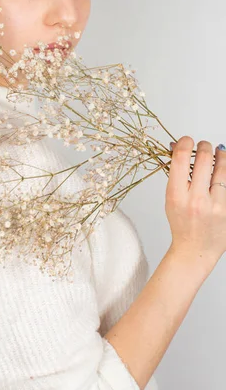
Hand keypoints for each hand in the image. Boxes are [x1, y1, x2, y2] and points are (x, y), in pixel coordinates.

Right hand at [165, 136, 225, 266]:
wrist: (195, 249)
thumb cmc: (181, 224)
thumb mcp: (170, 198)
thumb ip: (175, 174)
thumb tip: (178, 148)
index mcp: (176, 195)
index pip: (180, 158)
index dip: (185, 142)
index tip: (187, 140)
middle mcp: (196, 200)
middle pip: (204, 159)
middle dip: (205, 146)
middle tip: (205, 145)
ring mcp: (215, 205)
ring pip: (222, 168)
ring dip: (221, 155)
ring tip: (219, 153)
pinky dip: (225, 173)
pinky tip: (224, 169)